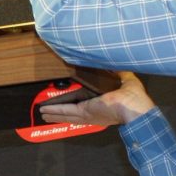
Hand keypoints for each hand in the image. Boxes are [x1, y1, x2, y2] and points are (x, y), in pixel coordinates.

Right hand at [38, 72, 154, 126]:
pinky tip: (45, 110)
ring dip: (54, 113)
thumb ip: (119, 71)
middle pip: (71, 113)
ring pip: (66, 114)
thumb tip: (114, 61)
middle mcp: (93, 111)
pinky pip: (66, 111)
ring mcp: (87, 113)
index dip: (74, 104)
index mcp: (102, 105)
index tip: (66, 102)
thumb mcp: (126, 79)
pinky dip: (55, 111)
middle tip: (47, 113)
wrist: (134, 107)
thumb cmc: (133, 95)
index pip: (84, 104)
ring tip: (42, 113)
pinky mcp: (84, 111)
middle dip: (59, 114)